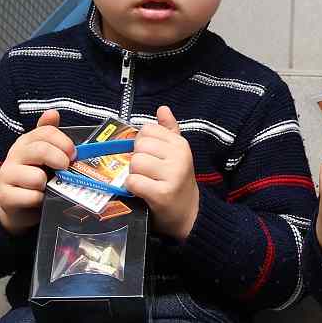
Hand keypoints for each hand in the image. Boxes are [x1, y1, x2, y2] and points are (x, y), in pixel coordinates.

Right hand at [0, 109, 74, 234]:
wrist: (18, 208)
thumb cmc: (35, 178)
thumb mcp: (45, 156)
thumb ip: (50, 136)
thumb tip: (53, 113)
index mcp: (26, 142)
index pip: (46, 132)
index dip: (64, 142)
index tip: (73, 154)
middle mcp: (14, 155)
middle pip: (41, 150)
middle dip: (60, 160)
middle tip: (66, 169)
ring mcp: (7, 176)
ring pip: (37, 177)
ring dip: (49, 185)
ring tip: (48, 188)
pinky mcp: (5, 197)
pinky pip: (32, 197)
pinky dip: (41, 200)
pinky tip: (40, 201)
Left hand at [126, 106, 199, 241]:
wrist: (189, 214)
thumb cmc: (177, 181)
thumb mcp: (177, 153)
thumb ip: (169, 130)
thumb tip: (162, 108)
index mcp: (180, 144)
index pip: (146, 130)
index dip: (142, 143)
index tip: (151, 157)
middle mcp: (179, 157)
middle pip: (139, 147)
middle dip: (136, 160)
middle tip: (148, 173)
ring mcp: (172, 175)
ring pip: (134, 164)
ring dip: (134, 175)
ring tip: (146, 182)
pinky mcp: (162, 194)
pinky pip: (133, 182)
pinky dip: (132, 187)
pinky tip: (142, 192)